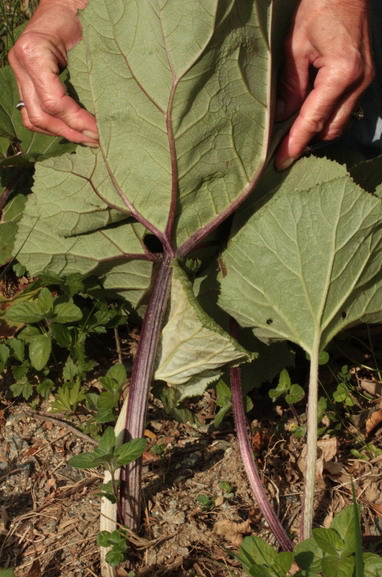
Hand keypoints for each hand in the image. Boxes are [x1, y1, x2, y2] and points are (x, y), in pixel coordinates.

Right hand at [8, 0, 98, 145]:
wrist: (65, 5)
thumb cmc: (81, 18)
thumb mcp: (88, 43)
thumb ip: (89, 75)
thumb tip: (103, 117)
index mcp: (34, 53)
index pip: (53, 102)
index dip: (77, 121)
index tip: (98, 130)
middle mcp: (21, 64)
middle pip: (41, 115)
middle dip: (70, 132)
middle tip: (95, 140)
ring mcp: (19, 73)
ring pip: (33, 118)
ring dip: (60, 133)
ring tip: (85, 139)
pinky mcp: (24, 80)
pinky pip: (32, 112)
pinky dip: (52, 125)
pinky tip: (72, 130)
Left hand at [275, 0, 373, 170]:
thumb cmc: (319, 5)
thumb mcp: (295, 45)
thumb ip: (289, 85)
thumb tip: (280, 117)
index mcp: (342, 74)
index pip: (314, 120)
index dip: (295, 143)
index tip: (281, 162)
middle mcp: (359, 82)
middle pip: (330, 129)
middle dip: (306, 141)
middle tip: (281, 150)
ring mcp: (366, 80)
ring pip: (339, 122)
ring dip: (316, 130)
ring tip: (292, 134)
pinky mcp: (364, 77)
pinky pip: (344, 108)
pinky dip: (326, 116)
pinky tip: (308, 115)